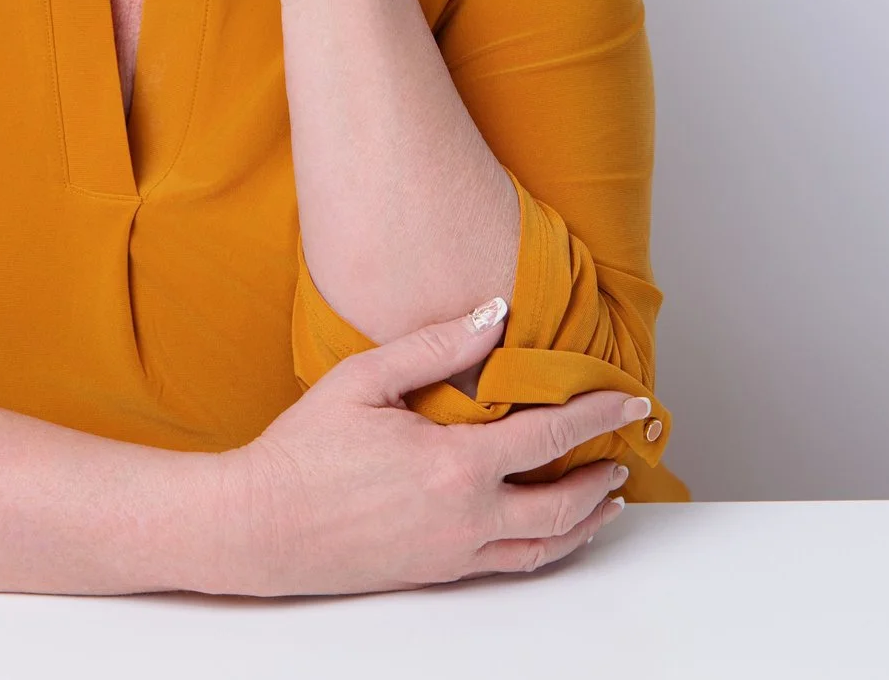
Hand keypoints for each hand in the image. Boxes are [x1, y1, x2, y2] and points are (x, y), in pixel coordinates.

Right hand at [207, 298, 642, 595]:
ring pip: (545, 545)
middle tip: (626, 448)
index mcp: (454, 465)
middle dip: (603, 473)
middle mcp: (465, 517)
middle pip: (563, 502)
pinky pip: (512, 565)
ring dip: (587, 520)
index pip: (551, 434)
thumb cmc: (301, 452)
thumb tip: (494, 315)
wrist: (258, 526)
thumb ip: (435, 346)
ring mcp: (454, 552)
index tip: (630, 398)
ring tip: (608, 498)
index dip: (598, 413)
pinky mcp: (437, 572)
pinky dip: (548, 547)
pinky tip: (553, 531)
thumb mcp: (363, 380)